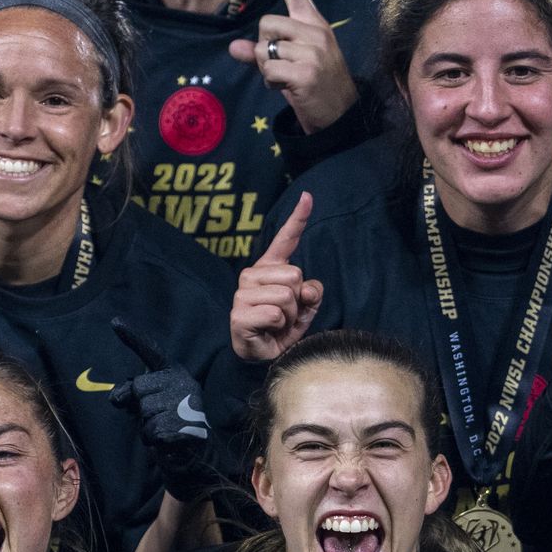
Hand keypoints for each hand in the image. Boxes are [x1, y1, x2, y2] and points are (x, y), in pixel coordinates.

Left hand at [108, 318, 221, 502]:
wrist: (194, 452)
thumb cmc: (168, 422)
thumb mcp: (149, 403)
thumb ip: (132, 393)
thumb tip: (116, 397)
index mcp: (174, 372)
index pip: (150, 352)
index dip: (132, 337)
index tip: (114, 322)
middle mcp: (182, 382)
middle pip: (139, 389)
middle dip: (140, 407)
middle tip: (157, 415)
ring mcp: (185, 402)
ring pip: (145, 412)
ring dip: (147, 426)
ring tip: (164, 428)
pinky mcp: (185, 423)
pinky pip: (151, 431)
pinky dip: (153, 440)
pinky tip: (167, 439)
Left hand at [228, 0, 358, 133]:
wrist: (341, 115)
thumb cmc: (314, 86)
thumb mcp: (291, 64)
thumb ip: (263, 53)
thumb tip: (234, 47)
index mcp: (314, 24)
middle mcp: (316, 31)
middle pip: (266, 23)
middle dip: (264, 47)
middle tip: (282, 65)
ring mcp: (313, 51)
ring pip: (264, 48)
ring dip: (267, 68)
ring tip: (287, 78)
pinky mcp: (306, 71)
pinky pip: (268, 67)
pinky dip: (271, 81)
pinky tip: (287, 87)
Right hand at [232, 192, 321, 361]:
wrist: (265, 356)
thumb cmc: (283, 329)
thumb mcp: (305, 309)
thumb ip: (312, 293)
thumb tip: (308, 289)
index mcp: (270, 269)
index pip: (285, 240)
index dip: (298, 218)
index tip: (308, 196)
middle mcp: (252, 275)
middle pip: (295, 275)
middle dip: (298, 301)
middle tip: (286, 316)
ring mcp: (242, 294)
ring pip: (286, 295)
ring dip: (289, 316)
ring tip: (278, 324)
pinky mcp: (238, 314)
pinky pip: (274, 314)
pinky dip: (279, 327)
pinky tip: (268, 331)